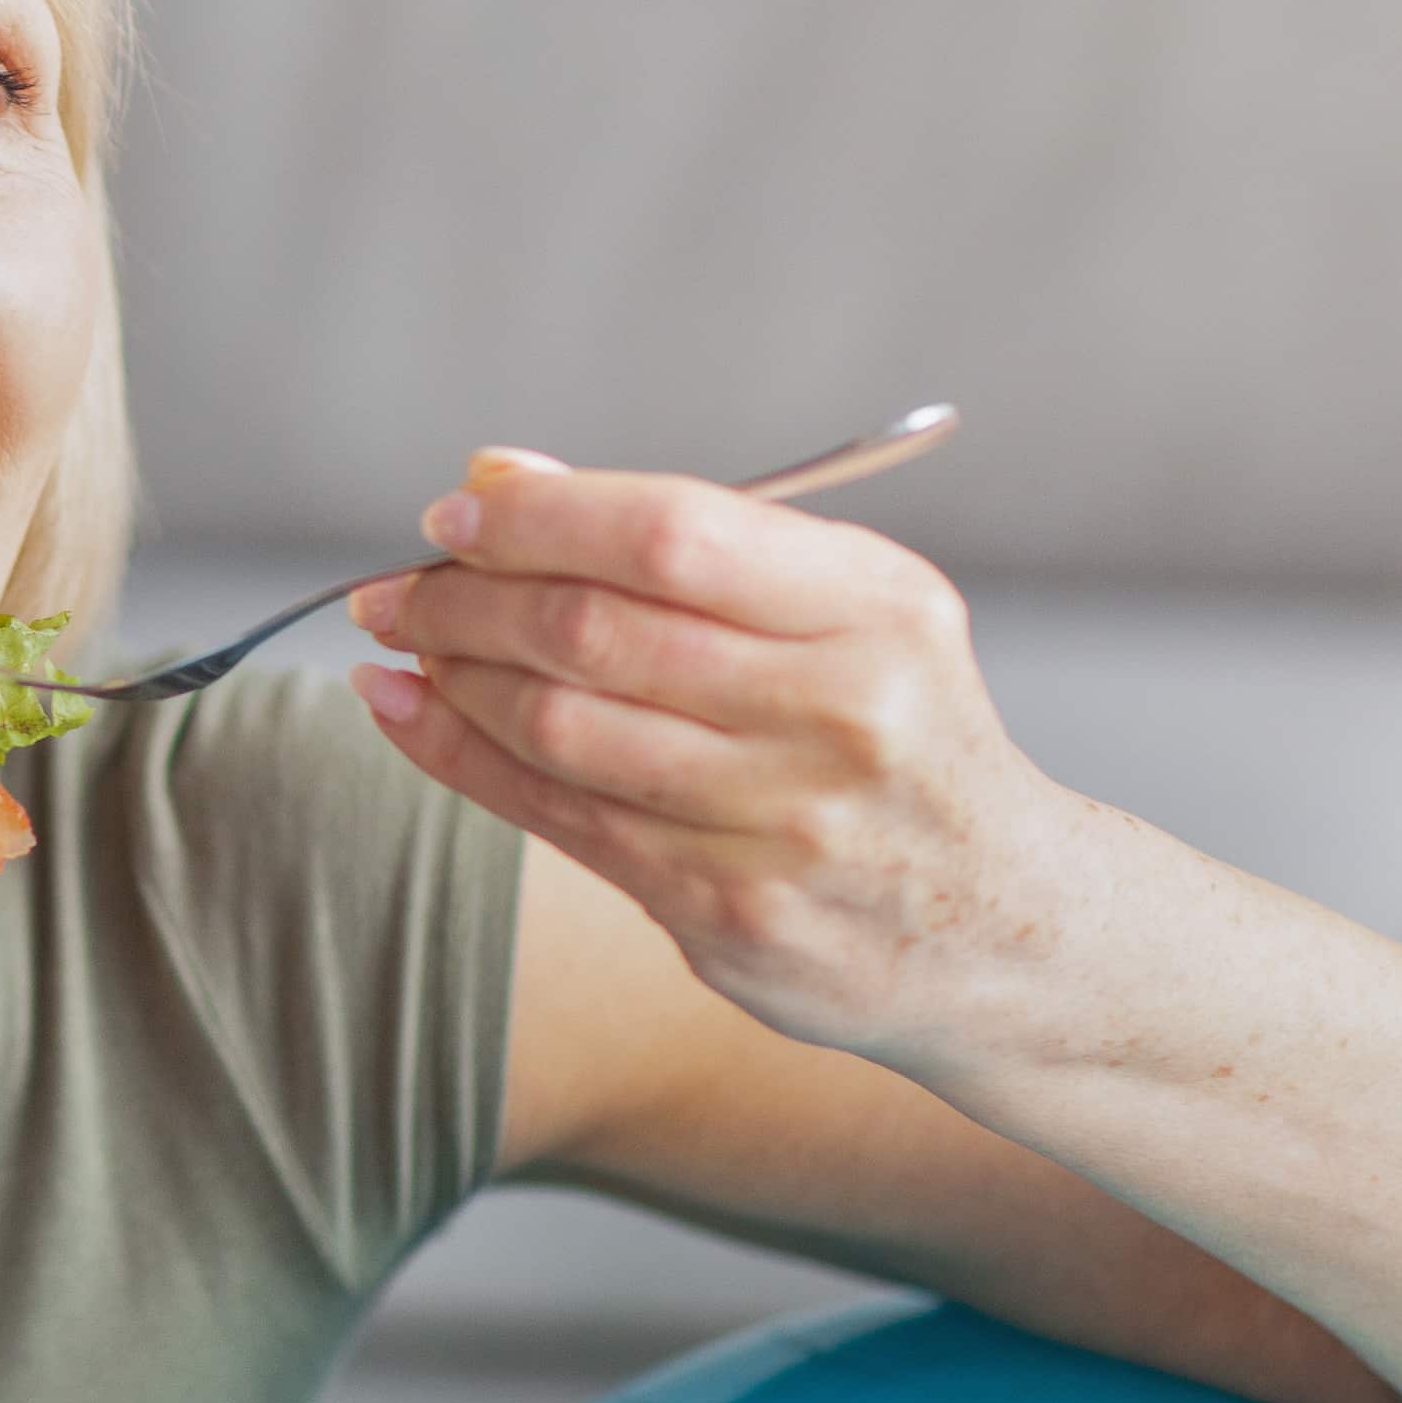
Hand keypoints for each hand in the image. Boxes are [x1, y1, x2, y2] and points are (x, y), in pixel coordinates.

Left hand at [346, 446, 1107, 1066]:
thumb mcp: (850, 608)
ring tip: (403, 644)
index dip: (539, 518)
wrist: (1006, 924)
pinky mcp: (729, 914)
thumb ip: (685, 542)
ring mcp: (783, 828)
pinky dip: (462, 759)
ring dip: (451, 678)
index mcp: (878, 611)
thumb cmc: (897, 732)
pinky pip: (558, 820)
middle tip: (396, 585)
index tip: (455, 513)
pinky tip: (411, 715)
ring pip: (561, 731)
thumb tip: (504, 479)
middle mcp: (839, 717)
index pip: (670, 535)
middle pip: (597, 633)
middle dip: (466, 598)